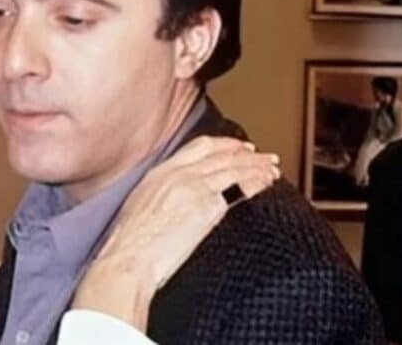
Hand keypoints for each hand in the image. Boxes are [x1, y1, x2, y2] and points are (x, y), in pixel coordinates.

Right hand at [72, 136, 279, 330]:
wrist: (130, 256)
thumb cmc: (131, 243)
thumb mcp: (142, 205)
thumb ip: (164, 194)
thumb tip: (182, 199)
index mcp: (160, 172)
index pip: (199, 147)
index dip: (223, 145)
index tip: (237, 147)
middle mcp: (178, 173)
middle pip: (221, 154)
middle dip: (246, 154)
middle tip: (263, 157)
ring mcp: (194, 187)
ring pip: (234, 168)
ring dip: (257, 166)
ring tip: (271, 170)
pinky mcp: (208, 205)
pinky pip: (239, 188)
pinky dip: (256, 182)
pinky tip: (266, 184)